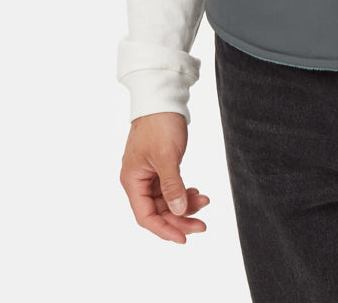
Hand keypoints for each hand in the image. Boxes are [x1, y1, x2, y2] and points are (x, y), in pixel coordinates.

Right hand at [120, 111, 209, 242]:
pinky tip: (197, 192)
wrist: (163, 98)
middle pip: (158, 211)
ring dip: (185, 204)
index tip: (184, 237)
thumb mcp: (167, 156)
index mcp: (132, 181)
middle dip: (180, 218)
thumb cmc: (159, 124)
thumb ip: (172, 185)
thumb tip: (178, 211)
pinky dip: (184, 192)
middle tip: (202, 223)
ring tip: (205, 201)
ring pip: (166, 200)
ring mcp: (149, 174)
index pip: (145, 216)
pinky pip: (171, 188)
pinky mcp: (160, 167)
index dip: (164, 229)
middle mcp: (138, 180)